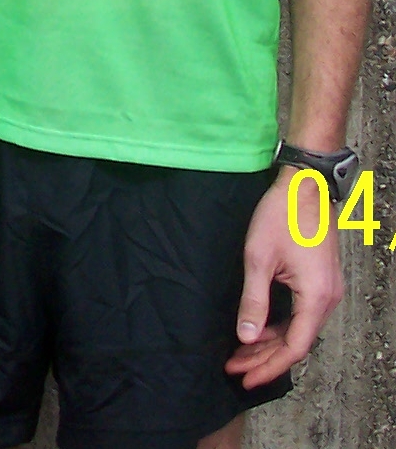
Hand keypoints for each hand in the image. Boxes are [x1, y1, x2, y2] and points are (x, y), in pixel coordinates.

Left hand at [226, 166, 343, 388]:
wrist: (304, 185)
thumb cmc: (281, 215)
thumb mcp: (259, 258)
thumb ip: (254, 300)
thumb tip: (246, 338)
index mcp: (316, 298)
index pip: (293, 348)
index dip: (268, 366)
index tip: (244, 377)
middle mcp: (327, 299)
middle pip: (296, 342)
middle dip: (264, 358)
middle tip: (235, 367)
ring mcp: (326, 291)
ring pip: (298, 329)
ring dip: (270, 343)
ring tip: (241, 353)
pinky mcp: (320, 282)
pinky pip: (300, 314)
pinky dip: (279, 325)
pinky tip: (259, 330)